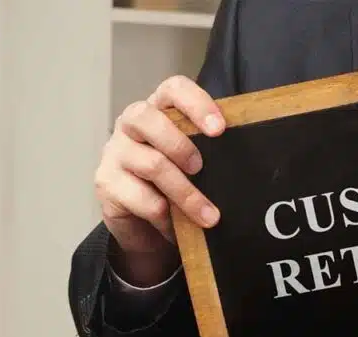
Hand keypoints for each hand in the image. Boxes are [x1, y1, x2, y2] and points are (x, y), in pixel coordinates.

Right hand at [94, 75, 225, 285]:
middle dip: (181, 146)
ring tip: (209, 217)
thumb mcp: (196, 165)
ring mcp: (115, 153)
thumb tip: (252, 160)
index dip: (196, 103)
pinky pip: (140, 197)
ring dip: (186, 194)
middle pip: (147, 119)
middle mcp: (132, 125)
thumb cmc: (176, 185)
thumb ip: (210, 153)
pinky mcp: (105, 184)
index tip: (219, 129)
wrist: (145, 224)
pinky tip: (176, 226)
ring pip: (152, 164)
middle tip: (201, 169)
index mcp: (159, 111)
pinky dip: (165, 216)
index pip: (173, 89)